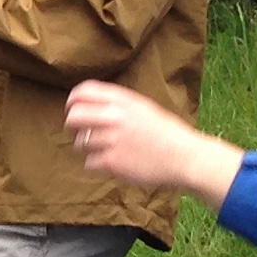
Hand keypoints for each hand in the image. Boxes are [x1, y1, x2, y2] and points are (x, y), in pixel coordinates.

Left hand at [62, 79, 246, 204]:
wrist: (185, 157)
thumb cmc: (165, 133)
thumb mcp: (142, 107)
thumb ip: (116, 104)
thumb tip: (87, 105)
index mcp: (122, 100)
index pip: (83, 92)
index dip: (73, 101)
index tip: (73, 109)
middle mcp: (114, 117)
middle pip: (73, 116)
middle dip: (72, 126)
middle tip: (80, 133)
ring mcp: (111, 140)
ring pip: (80, 142)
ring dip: (88, 148)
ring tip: (106, 150)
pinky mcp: (112, 162)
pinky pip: (89, 163)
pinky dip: (97, 165)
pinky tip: (113, 163)